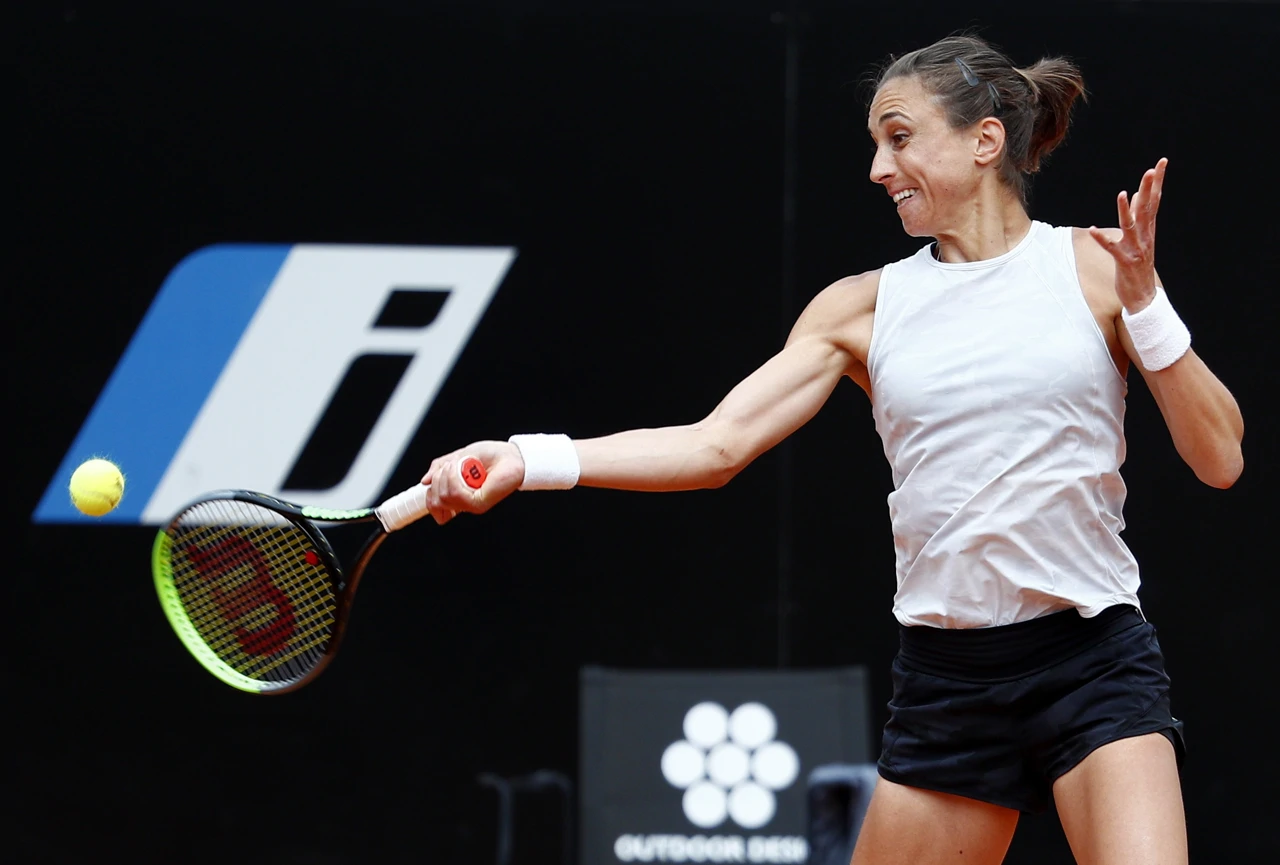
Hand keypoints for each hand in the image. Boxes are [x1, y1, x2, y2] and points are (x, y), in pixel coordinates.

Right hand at [421, 440, 524, 524]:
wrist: (511, 455)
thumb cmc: (490, 456)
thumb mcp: (457, 457)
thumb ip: (439, 468)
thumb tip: (424, 481)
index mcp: (458, 495)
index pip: (433, 505)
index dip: (427, 494)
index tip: (429, 482)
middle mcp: (463, 503)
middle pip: (434, 500)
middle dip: (438, 478)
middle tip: (452, 465)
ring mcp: (471, 505)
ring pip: (444, 496)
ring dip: (448, 474)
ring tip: (462, 464)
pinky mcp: (479, 504)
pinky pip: (456, 494)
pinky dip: (455, 477)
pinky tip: (465, 468)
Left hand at [1088, 157, 1167, 312]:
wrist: (1144, 297)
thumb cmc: (1139, 267)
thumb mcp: (1140, 239)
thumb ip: (1138, 217)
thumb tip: (1134, 197)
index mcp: (1148, 230)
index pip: (1154, 201)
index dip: (1158, 182)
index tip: (1161, 163)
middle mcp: (1145, 237)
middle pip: (1147, 209)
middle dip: (1149, 189)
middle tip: (1151, 170)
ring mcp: (1136, 249)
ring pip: (1131, 226)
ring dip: (1126, 210)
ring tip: (1122, 194)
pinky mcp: (1124, 262)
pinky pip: (1112, 248)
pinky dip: (1103, 239)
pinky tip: (1093, 230)